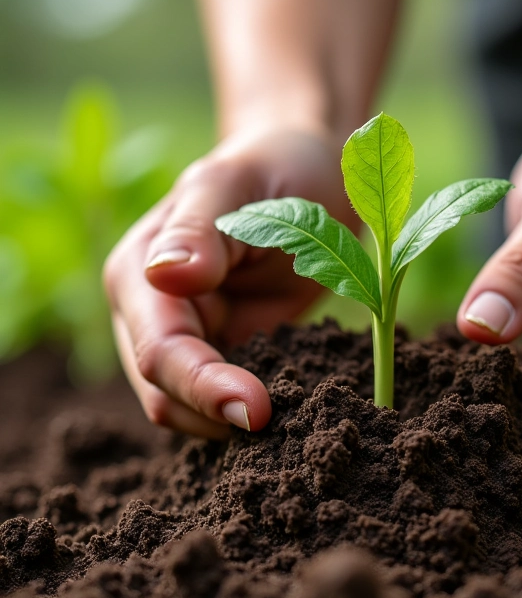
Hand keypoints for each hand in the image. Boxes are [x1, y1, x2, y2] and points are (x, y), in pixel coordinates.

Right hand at [104, 126, 351, 437]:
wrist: (305, 175)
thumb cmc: (271, 167)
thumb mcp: (236, 184)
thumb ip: (198, 230)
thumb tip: (164, 277)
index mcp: (139, 274)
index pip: (159, 352)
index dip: (202, 387)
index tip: (257, 410)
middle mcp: (152, 315)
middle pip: (167, 395)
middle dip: (218, 417)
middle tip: (285, 430)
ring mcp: (191, 338)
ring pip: (194, 410)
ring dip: (234, 426)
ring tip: (295, 425)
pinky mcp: (230, 352)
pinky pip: (231, 400)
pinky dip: (256, 413)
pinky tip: (295, 412)